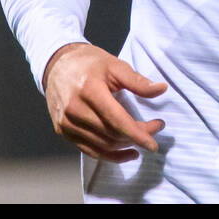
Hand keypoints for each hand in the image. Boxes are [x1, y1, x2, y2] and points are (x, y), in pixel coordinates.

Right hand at [42, 42, 167, 162]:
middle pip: (112, 133)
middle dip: (137, 136)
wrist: (57, 65)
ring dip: (126, 146)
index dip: (138, 134)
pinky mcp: (63, 131)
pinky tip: (127, 152)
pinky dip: (110, 155)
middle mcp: (74, 109)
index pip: (117, 120)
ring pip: (102, 145)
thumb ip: (138, 81)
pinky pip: (89, 150)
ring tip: (142, 138)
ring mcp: (66, 123)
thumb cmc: (89, 63)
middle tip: (155, 128)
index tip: (154, 142)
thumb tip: (161, 89)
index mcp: (89, 90)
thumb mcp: (115, 65)